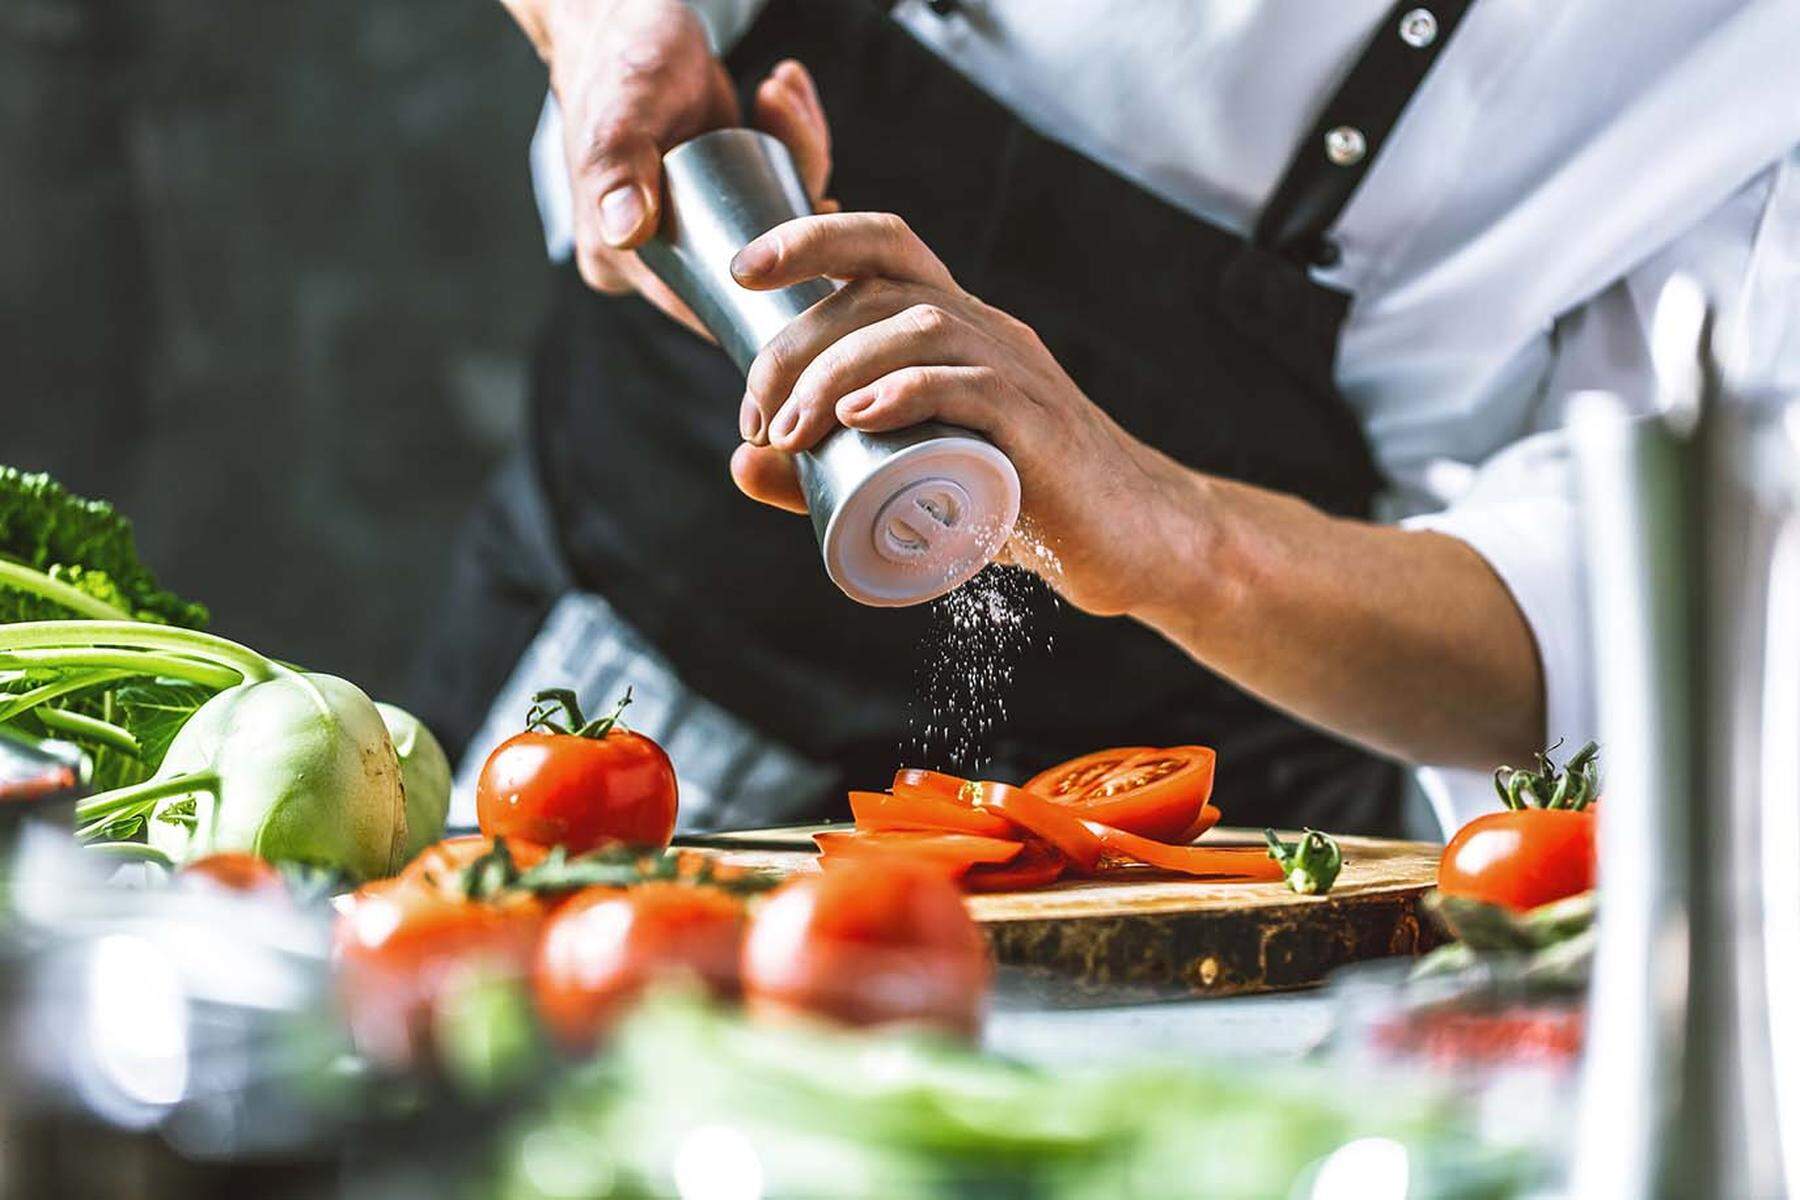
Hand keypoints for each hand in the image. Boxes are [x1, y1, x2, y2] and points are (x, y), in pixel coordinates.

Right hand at [502, 0, 832, 334]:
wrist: (625, 19)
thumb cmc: (616, 63)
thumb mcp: (620, 115)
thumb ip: (618, 170)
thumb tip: (625, 232)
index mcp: (620, 260)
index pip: (701, 305)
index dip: (766, 291)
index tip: (811, 236)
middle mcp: (657, 256)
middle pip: (751, 266)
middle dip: (794, 208)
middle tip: (794, 134)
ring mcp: (693, 227)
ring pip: (772, 226)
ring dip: (798, 158)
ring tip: (778, 94)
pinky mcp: (722, 195)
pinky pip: (775, 192)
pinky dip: (793, 144)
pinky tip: (785, 92)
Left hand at [726, 213, 1207, 617]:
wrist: (1133, 543)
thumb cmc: (1020, 504)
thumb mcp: (914, 480)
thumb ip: (826, 473)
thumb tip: (740, 462)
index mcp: (957, 328)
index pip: (886, 245)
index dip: (811, 237)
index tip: (742, 273)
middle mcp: (988, 332)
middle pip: (884, 286)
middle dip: (797, 341)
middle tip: (757, 419)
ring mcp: (1020, 375)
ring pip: (920, 327)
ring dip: (835, 370)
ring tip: (791, 431)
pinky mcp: (1041, 431)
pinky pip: (974, 386)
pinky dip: (908, 392)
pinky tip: (858, 417)